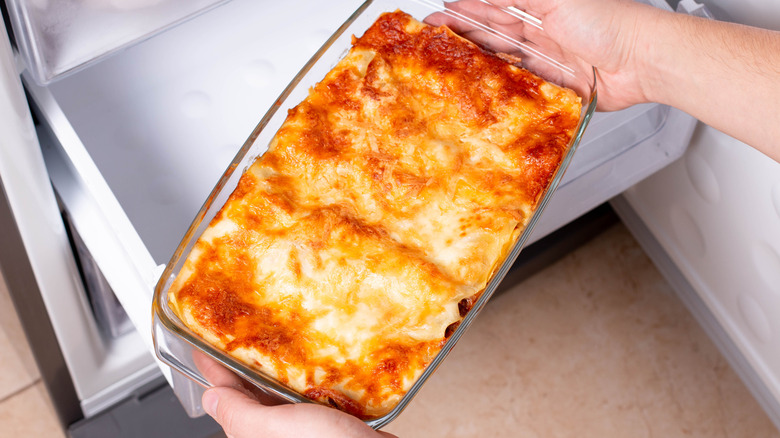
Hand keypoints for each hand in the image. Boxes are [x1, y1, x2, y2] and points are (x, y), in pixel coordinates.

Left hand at [193, 353, 396, 437]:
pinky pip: (310, 396)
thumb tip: (208, 397)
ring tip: (276, 336)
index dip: (212, 367)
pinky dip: (309, 377)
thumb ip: (238, 413)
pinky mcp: (328, 422)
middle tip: (241, 330)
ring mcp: (301, 427)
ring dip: (279, 366)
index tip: (202, 343)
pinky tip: (313, 361)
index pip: (225, 396)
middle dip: (245, 362)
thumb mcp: (273, 428)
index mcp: (254, 433)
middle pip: (252, 393)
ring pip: (282, 393)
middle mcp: (276, 432)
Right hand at [428, 0, 779, 160]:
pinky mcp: (552, 84)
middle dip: (461, 32)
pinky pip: (519, 85)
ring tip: (446, 58)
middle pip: (493, 32)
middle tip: (431, 35)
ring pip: (501, 58)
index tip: (439, 13)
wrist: (642, 61)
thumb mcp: (556, 0)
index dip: (466, 9)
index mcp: (541, 5)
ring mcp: (546, 58)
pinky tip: (479, 83)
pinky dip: (499, 83)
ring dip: (474, 57)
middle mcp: (541, 30)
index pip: (494, 5)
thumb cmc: (609, 23)